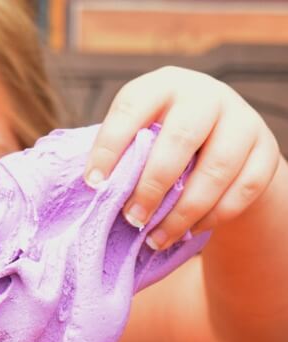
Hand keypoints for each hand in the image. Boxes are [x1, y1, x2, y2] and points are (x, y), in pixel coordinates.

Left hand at [84, 66, 280, 249]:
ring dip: (182, 212)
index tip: (94, 184)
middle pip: (180, 138)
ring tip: (154, 238)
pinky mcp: (265, 151)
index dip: (110, 147)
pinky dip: (213, 216)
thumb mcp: (139, 133)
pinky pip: (243, 190)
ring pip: (216, 170)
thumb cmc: (160, 140)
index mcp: (162, 86)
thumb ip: (121, 153)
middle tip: (131, 219)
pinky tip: (188, 232)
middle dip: (152, 185)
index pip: (132, 109)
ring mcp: (241, 121)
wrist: (220, 140)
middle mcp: (205, 96)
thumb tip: (93, 189)